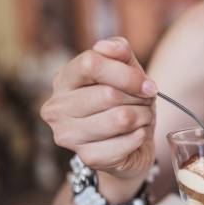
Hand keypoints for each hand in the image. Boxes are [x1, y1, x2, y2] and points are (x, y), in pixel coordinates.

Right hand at [41, 37, 156, 184]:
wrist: (131, 144)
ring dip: (143, 117)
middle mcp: (56, 108)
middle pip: (109, 94)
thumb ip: (119, 52)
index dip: (127, 73)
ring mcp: (67, 136)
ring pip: (121, 119)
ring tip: (141, 118)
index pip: (91, 63)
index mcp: (64, 80)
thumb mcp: (127, 72)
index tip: (147, 84)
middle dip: (139, 99)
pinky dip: (141, 137)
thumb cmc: (127, 103)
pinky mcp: (88, 158)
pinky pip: (128, 142)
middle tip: (144, 104)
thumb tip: (110, 46)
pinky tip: (136, 136)